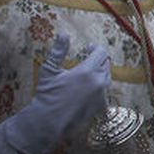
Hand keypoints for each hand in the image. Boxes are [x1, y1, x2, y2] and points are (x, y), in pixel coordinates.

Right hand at [3, 34, 110, 153]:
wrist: (48, 121)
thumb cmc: (47, 94)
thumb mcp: (49, 70)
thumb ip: (58, 51)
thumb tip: (63, 33)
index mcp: (88, 71)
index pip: (101, 53)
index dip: (95, 48)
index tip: (88, 47)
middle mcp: (99, 82)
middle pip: (105, 64)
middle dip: (98, 59)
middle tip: (88, 58)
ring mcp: (102, 95)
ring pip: (106, 78)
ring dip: (100, 72)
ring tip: (88, 73)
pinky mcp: (101, 106)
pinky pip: (104, 92)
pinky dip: (98, 88)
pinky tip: (88, 88)